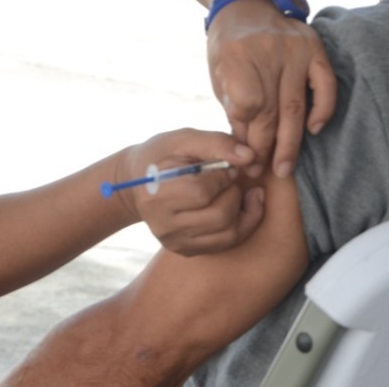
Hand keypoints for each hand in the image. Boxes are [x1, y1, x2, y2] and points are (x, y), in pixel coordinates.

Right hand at [113, 129, 260, 255]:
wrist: (138, 182)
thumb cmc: (163, 155)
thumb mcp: (184, 139)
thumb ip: (217, 143)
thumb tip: (250, 158)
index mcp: (155, 195)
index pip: (201, 192)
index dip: (222, 175)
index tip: (224, 164)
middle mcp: (163, 226)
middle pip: (218, 216)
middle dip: (234, 192)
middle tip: (231, 176)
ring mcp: (175, 242)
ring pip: (228, 233)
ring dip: (242, 208)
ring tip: (237, 188)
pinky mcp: (186, 250)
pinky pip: (226, 243)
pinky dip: (242, 223)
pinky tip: (239, 204)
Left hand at [206, 0, 335, 178]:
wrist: (246, 4)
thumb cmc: (228, 46)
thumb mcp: (219, 74)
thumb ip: (233, 108)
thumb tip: (246, 149)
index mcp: (236, 54)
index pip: (246, 105)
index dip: (244, 134)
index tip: (242, 153)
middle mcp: (268, 50)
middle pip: (271, 111)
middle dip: (265, 148)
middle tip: (261, 172)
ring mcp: (295, 48)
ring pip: (296, 106)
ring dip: (290, 142)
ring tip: (283, 168)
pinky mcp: (315, 47)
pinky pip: (326, 85)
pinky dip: (322, 111)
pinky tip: (313, 130)